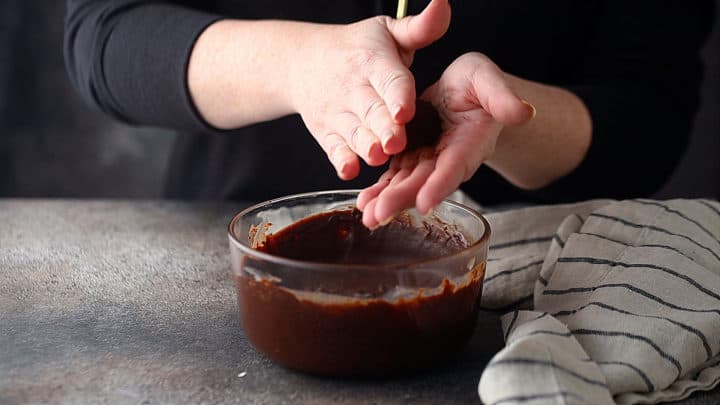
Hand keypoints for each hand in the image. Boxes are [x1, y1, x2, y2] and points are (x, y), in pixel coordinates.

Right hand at [289, 0, 449, 178]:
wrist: (303, 62)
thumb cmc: (359, 47)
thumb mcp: (388, 31)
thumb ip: (421, 27)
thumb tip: (443, 3)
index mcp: (374, 61)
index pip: (390, 79)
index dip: (397, 96)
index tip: (405, 111)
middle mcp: (354, 88)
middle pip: (372, 111)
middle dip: (384, 127)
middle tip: (396, 141)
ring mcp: (339, 113)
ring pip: (354, 133)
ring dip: (365, 146)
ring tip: (378, 155)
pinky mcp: (327, 133)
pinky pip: (333, 149)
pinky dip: (340, 160)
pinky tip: (348, 170)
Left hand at [357, 52, 534, 228]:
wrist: (463, 90)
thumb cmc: (479, 84)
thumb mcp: (489, 81)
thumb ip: (502, 97)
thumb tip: (524, 112)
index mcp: (471, 142)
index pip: (455, 166)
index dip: (440, 184)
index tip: (425, 202)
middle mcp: (449, 159)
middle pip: (425, 182)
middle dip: (402, 200)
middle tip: (379, 216)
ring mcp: (429, 161)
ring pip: (407, 184)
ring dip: (387, 201)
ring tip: (368, 217)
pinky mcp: (411, 158)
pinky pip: (395, 176)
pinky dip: (380, 190)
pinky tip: (363, 203)